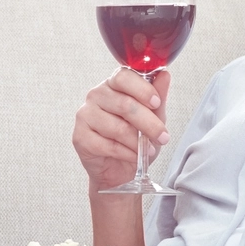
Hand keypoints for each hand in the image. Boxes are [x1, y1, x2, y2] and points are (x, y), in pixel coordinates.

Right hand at [72, 67, 171, 190]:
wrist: (119, 169)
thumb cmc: (134, 140)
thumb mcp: (153, 118)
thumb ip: (158, 97)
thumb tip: (164, 76)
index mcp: (113, 85)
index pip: (123, 77)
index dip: (142, 89)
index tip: (156, 103)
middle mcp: (96, 96)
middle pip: (124, 105)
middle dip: (149, 124)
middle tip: (162, 136)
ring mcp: (85, 115)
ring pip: (117, 127)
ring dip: (137, 142)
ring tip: (148, 150)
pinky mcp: (80, 136)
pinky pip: (108, 145)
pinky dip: (126, 153)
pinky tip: (133, 156)